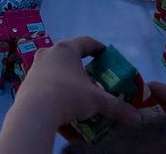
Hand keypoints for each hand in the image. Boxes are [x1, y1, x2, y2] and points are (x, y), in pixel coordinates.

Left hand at [17, 38, 141, 127]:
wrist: (35, 111)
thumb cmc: (68, 95)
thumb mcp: (97, 101)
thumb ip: (117, 108)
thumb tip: (137, 119)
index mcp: (66, 49)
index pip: (87, 42)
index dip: (99, 49)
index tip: (108, 57)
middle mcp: (49, 54)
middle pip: (71, 60)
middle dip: (85, 74)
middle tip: (97, 85)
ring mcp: (36, 69)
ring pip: (59, 78)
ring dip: (71, 91)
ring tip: (83, 107)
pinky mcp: (28, 85)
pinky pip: (48, 93)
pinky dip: (59, 105)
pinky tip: (68, 124)